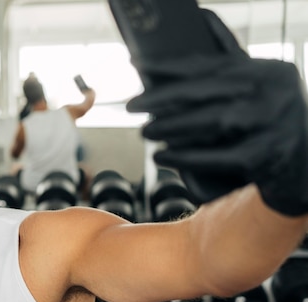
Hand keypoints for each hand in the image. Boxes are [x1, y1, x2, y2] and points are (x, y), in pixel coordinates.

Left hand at [126, 9, 307, 215]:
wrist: (301, 165)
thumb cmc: (267, 117)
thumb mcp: (255, 81)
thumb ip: (229, 55)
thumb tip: (201, 16)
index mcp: (266, 70)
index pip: (210, 64)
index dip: (169, 65)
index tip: (136, 64)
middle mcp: (273, 93)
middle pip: (206, 92)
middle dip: (162, 99)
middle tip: (131, 106)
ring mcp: (272, 125)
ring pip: (212, 122)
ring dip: (171, 128)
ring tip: (145, 132)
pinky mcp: (264, 157)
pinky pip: (217, 157)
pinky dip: (186, 157)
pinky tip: (162, 156)